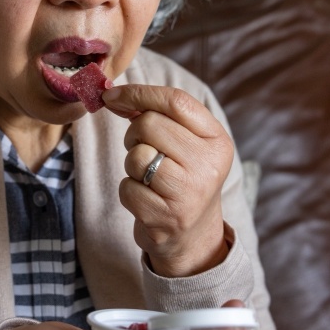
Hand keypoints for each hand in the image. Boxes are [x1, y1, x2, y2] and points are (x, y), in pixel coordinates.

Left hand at [102, 85, 233, 276]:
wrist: (193, 236)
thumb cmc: (182, 179)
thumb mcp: (187, 144)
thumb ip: (161, 116)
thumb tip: (114, 95)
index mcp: (217, 140)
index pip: (176, 101)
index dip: (138, 93)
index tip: (112, 94)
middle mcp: (208, 165)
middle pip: (148, 124)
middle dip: (134, 134)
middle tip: (144, 150)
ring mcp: (189, 193)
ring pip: (136, 156)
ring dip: (132, 165)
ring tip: (149, 178)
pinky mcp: (166, 217)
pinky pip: (127, 187)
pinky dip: (129, 190)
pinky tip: (147, 199)